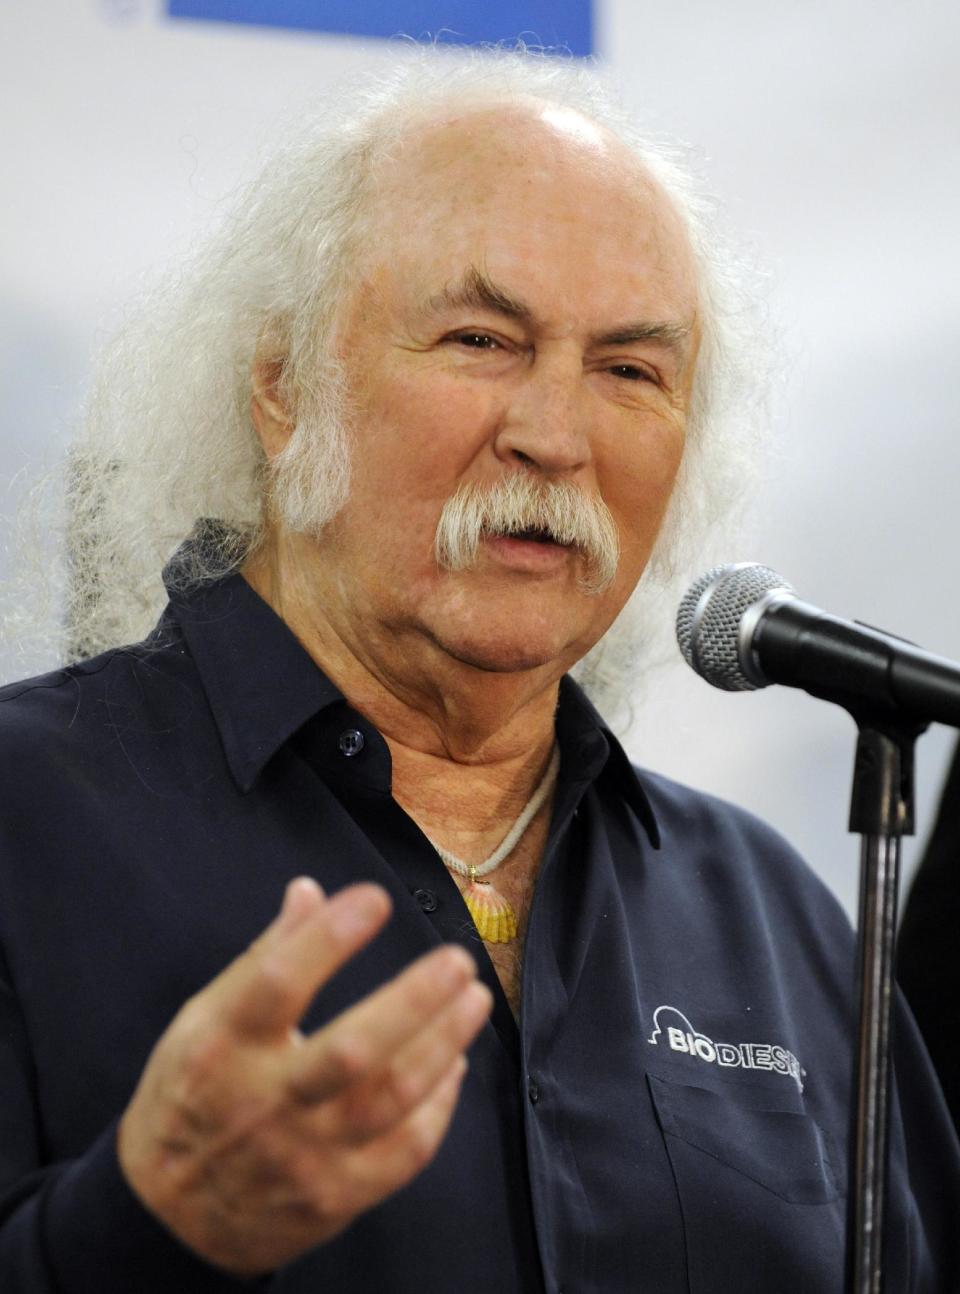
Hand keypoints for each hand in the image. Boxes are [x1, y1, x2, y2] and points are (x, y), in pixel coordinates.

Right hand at [117, 877, 491, 1275]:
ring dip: (442, 1043)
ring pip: (389, 1099)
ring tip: (475, 998)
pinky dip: (439, 1104)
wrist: (171, 1220)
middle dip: (414, 1001)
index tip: (376, 898)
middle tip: (457, 959)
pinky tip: (454, 1063)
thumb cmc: (194, 1097)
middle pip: (350, 1050)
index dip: (330, 937)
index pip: (277, 983)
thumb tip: (310, 890)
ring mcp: (304, 1156)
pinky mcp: (337, 1197)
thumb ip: (263, 958)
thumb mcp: (203, 1022)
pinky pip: (405, 1150)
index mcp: (222, 1047)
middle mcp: (263, 1103)